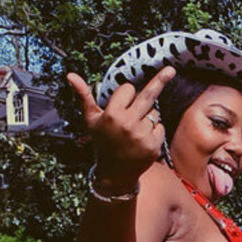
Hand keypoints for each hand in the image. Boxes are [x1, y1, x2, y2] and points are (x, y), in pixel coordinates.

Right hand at [67, 65, 175, 187]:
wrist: (114, 173)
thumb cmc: (102, 141)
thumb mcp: (91, 120)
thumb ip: (84, 96)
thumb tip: (70, 75)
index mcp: (112, 114)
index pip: (127, 89)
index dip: (125, 94)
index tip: (120, 103)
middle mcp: (128, 123)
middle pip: (148, 95)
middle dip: (160, 80)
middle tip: (171, 69)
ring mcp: (142, 135)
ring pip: (153, 113)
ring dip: (147, 117)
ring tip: (134, 132)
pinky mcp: (153, 146)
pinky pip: (160, 127)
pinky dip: (154, 130)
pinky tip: (143, 140)